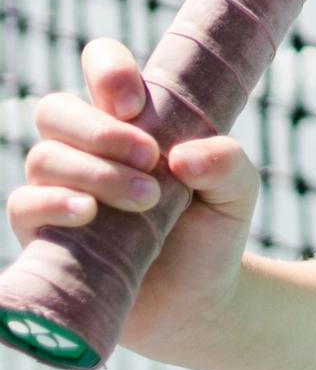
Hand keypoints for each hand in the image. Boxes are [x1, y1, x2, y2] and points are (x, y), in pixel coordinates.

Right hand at [7, 37, 259, 360]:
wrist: (201, 303)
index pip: (99, 66)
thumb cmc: (214, 232)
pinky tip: (87, 212)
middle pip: (56, 110)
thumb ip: (226, 161)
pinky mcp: (44, 235)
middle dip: (99, 129)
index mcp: (130, 120)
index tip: (139, 105)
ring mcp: (59, 190)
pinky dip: (51, 202)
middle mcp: (86, 149)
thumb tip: (183, 157)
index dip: (108, 70)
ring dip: (94, 172)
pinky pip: (23, 204)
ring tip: (147, 200)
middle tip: (151, 158)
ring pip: (44, 157)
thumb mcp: (238, 190)